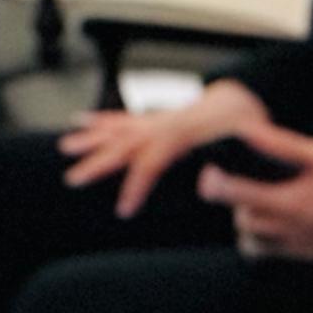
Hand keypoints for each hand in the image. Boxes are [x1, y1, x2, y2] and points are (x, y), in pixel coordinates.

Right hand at [61, 79, 269, 216]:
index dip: (135, 186)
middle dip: (96, 163)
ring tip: (65, 147)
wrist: (244, 101)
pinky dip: (100, 120)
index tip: (123, 210)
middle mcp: (164, 126)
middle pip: (123, 144)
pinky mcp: (156, 119)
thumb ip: (229, 165)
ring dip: (89, 139)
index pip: (151, 163)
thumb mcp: (246, 151)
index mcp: (184, 136)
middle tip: (72, 179)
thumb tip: (209, 181)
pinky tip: (79, 121)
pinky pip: (123, 119)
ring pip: (117, 129)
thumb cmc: (248, 130)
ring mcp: (157, 120)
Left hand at [199, 117, 312, 263]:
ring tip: (257, 200)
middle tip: (237, 179)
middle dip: (235, 202)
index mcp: (293, 204)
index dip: (216, 183)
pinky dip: (265, 238)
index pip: (238, 196)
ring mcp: (303, 246)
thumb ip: (282, 146)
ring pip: (254, 243)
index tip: (208, 171)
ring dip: (248, 223)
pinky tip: (275, 217)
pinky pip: (274, 253)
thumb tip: (245, 130)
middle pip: (242, 221)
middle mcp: (294, 230)